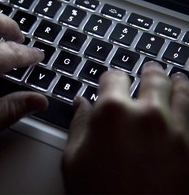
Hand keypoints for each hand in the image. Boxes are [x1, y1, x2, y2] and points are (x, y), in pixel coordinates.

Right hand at [62, 62, 188, 192]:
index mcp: (112, 112)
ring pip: (182, 91)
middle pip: (152, 78)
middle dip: (149, 71)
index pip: (113, 77)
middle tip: (150, 69)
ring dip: (178, 82)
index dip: (110, 76)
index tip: (111, 79)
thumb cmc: (96, 194)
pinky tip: (188, 100)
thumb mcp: (74, 157)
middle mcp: (146, 114)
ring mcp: (175, 130)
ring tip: (177, 78)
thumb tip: (81, 103)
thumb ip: (79, 123)